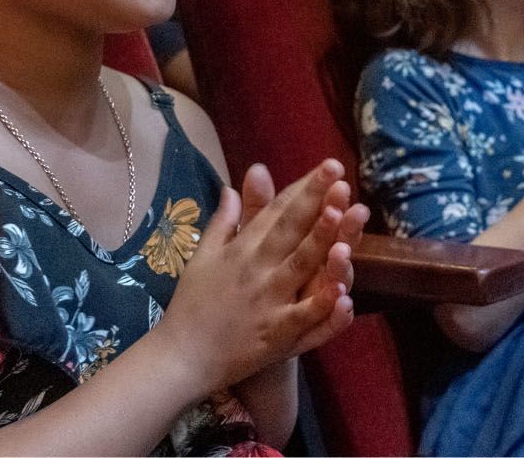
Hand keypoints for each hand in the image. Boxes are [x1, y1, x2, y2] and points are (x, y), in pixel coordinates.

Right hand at [160, 159, 358, 393]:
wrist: (179, 358)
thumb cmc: (193, 304)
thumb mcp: (202, 256)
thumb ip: (223, 222)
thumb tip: (231, 187)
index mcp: (242, 249)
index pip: (277, 211)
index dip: (304, 187)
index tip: (329, 165)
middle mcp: (257, 271)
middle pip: (292, 231)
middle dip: (317, 201)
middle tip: (340, 176)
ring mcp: (269, 304)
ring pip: (301, 269)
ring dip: (322, 243)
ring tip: (344, 218)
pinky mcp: (276, 338)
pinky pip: (304, 321)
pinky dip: (324, 309)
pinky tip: (344, 295)